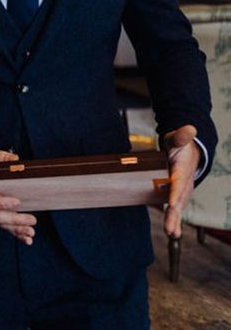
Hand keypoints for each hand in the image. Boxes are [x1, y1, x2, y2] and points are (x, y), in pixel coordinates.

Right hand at [0, 147, 36, 244]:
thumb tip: (15, 160)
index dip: (2, 202)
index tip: (17, 201)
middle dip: (15, 220)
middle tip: (32, 220)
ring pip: (2, 225)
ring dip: (17, 230)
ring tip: (31, 232)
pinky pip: (5, 228)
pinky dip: (16, 235)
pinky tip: (28, 239)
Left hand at [163, 124, 200, 238]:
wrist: (190, 153)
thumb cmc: (179, 146)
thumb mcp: (177, 139)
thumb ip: (181, 136)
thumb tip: (190, 128)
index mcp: (182, 170)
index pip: (179, 183)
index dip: (176, 193)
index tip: (173, 204)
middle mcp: (184, 184)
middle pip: (179, 200)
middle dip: (175, 214)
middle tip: (171, 229)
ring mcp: (182, 191)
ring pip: (178, 207)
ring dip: (175, 221)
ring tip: (171, 233)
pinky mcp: (179, 195)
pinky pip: (176, 208)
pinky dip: (174, 220)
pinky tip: (172, 232)